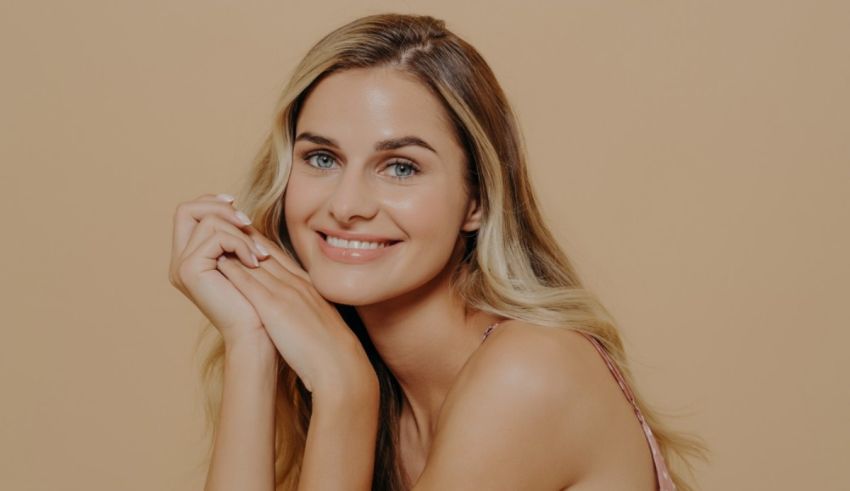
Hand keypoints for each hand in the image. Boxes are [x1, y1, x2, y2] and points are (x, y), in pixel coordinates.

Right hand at [168, 193, 271, 346]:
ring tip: (259, 255)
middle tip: (248, 223)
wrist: (256, 332)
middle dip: (221, 208)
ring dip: (240, 233)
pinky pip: (216, 237)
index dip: (211, 202)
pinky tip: (255, 262)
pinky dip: (241, 244)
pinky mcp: (189, 270)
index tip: (238, 207)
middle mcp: (179, 261)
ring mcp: (181, 266)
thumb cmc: (256, 301)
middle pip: (186, 209)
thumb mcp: (244, 259)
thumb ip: (234, 235)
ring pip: (208, 222)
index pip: (188, 212)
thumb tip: (233, 205)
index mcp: (189, 257)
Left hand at [215, 236, 375, 395]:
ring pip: (256, 262)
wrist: (339, 364)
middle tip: (225, 226)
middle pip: (266, 253)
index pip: (279, 258)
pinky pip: (251, 283)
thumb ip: (308, 311)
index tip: (244, 236)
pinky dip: (234, 269)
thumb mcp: (320, 322)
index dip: (260, 244)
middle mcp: (297, 284)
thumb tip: (296, 313)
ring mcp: (286, 293)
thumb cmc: (331, 351)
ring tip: (214, 237)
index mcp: (307, 287)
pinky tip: (218, 261)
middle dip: (245, 237)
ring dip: (235, 248)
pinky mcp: (275, 307)